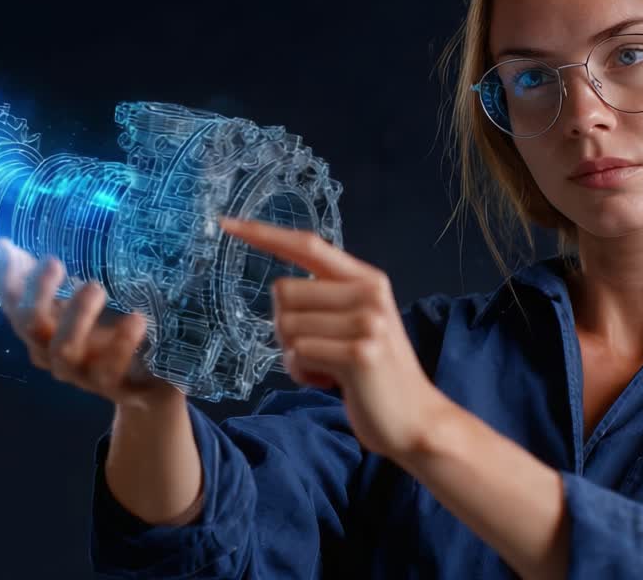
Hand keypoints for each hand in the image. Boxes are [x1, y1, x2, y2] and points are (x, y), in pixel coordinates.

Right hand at [0, 237, 179, 410]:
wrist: (155, 381)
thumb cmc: (113, 331)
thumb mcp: (86, 300)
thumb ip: (55, 276)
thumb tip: (5, 246)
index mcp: (43, 329)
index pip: (13, 304)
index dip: (4, 279)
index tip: (10, 249)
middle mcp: (55, 353)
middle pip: (31, 325)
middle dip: (38, 292)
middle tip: (55, 262)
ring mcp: (84, 373)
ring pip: (64, 350)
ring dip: (75, 316)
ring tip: (95, 286)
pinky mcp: (117, 387)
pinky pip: (110, 371)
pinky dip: (120, 344)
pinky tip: (136, 318)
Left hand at [217, 216, 453, 459]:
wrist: (415, 419)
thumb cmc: (374, 374)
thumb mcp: (360, 322)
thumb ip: (329, 298)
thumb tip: (280, 290)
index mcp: (368, 279)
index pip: (308, 245)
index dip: (265, 234)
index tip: (227, 224)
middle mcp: (369, 294)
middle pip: (284, 292)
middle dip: (285, 327)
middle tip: (318, 350)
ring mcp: (367, 322)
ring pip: (287, 327)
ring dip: (295, 356)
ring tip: (328, 368)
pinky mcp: (359, 353)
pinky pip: (298, 354)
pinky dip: (303, 374)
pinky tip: (331, 383)